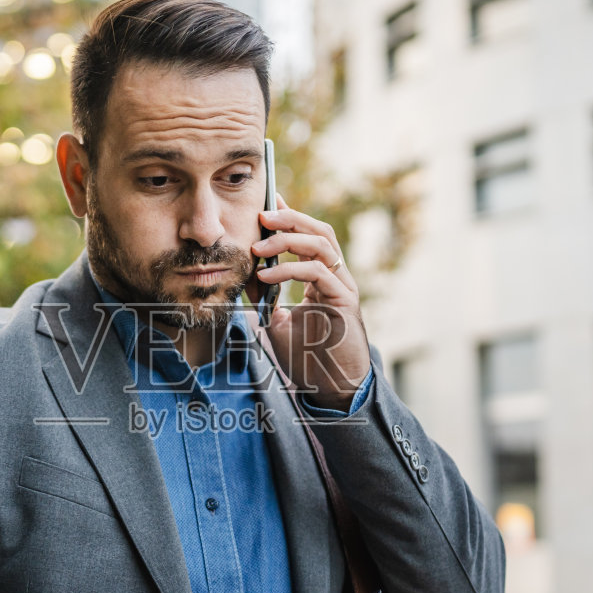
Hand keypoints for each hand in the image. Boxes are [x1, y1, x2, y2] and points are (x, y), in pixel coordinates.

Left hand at [247, 196, 370, 408]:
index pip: (307, 237)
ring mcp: (343, 287)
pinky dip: (291, 269)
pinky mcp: (346, 301)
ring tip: (260, 245)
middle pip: (319, 231)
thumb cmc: (308, 360)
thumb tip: (246, 279)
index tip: (265, 202)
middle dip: (290, 218)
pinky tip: (268, 276)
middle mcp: (336, 277)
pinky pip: (319, 273)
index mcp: (322, 279)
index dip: (289, 217)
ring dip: (289, 239)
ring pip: (322, 245)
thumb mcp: (278, 324)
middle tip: (261, 215)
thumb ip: (266, 300)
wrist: (332, 389)